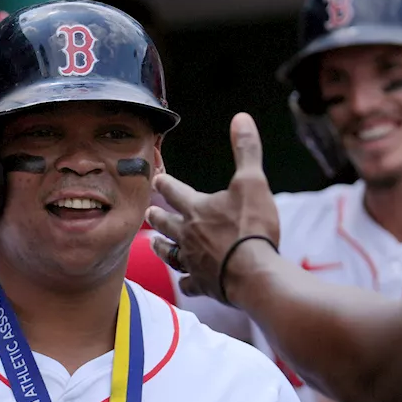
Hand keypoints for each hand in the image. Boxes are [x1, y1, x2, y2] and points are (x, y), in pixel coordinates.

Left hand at [145, 113, 279, 302]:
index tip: (156, 179)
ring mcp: (193, 261)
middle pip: (167, 223)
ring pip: (170, 253)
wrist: (253, 272)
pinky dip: (187, 281)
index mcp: (197, 209)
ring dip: (161, 246)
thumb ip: (246, 150)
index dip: (165, 183)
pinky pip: (190, 283)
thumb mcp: (253, 181)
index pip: (175, 191)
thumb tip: (241, 118)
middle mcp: (188, 235)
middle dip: (157, 216)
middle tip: (149, 211)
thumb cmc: (251, 226)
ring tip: (154, 243)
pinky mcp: (203, 283)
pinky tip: (185, 282)